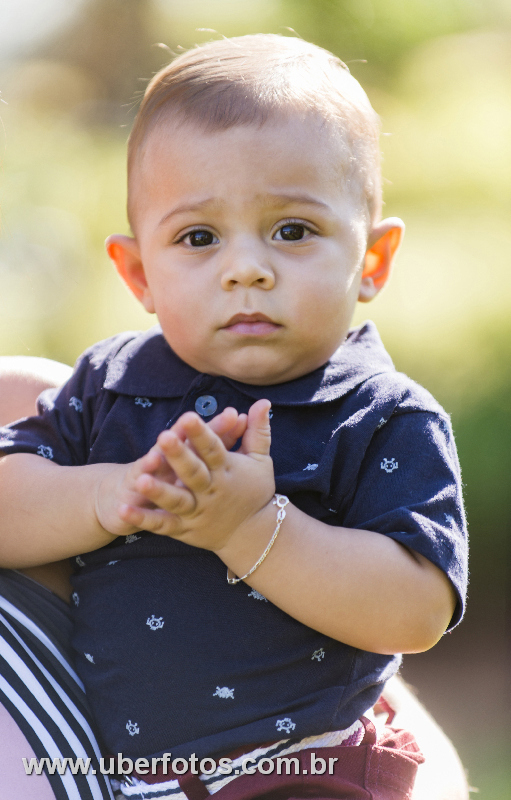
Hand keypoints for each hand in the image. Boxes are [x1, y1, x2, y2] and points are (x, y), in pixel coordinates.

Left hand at [115, 399, 274, 550]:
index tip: (188, 417)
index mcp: (227, 471)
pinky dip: (142, 519)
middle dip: (179, 456)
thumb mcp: (260, 461)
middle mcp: (211, 491)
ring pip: (176, 501)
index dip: (201, 434)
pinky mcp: (185, 529)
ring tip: (140, 479)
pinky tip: (122, 509)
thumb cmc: (256, 492)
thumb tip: (263, 402)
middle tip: (163, 437)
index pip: (214, 449)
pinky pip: (162, 525)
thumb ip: (258, 431)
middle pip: (193, 473)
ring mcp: (197, 512)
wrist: (253, 535)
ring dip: (158, 491)